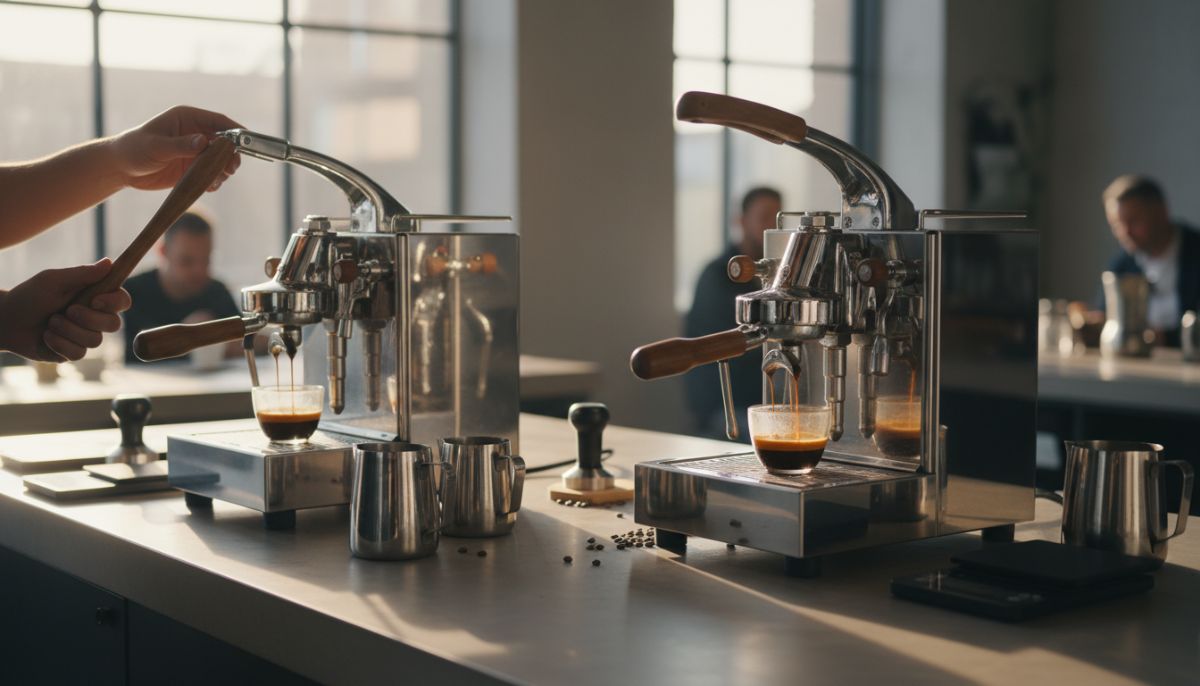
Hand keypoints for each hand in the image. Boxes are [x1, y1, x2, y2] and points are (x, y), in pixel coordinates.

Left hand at [0, 259, 131, 361]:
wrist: (5, 321)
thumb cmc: (29, 296)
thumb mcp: (53, 281)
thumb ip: (82, 274)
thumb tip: (109, 262)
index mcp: (94, 297)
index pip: (122, 301)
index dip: (115, 302)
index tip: (96, 300)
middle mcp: (93, 317)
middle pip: (114, 324)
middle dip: (89, 319)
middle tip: (68, 311)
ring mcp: (84, 336)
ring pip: (95, 340)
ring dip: (68, 330)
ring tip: (50, 323)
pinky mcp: (72, 352)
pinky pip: (78, 353)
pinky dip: (59, 343)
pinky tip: (46, 336)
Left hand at [109, 106, 243, 192]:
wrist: (122, 168)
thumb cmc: (134, 149)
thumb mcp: (157, 146)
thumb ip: (181, 145)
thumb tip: (204, 142)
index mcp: (187, 119)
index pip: (218, 121)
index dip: (235, 130)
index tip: (247, 141)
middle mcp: (195, 133)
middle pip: (224, 142)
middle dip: (231, 156)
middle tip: (231, 169)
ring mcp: (195, 151)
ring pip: (220, 160)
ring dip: (223, 170)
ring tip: (216, 181)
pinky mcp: (193, 167)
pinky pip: (211, 173)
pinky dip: (214, 181)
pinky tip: (208, 187)